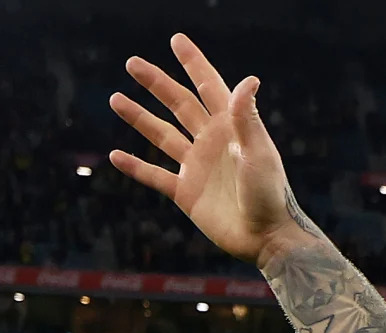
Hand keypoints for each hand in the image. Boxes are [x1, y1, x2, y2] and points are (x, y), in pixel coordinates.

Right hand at [108, 34, 309, 268]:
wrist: (266, 238)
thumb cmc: (270, 195)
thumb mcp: (260, 153)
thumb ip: (247, 118)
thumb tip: (249, 79)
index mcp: (231, 128)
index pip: (209, 87)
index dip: (194, 63)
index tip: (177, 40)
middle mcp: (211, 142)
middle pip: (179, 105)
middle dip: (156, 83)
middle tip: (133, 63)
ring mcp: (197, 167)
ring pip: (162, 135)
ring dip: (139, 118)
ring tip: (115, 99)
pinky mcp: (186, 193)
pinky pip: (155, 176)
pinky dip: (136, 167)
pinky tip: (115, 156)